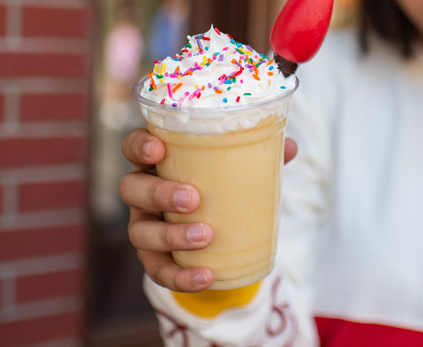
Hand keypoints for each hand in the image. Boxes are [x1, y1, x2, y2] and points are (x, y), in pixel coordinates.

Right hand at [119, 129, 297, 291]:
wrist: (219, 229)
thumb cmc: (221, 184)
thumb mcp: (238, 167)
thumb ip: (260, 155)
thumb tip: (290, 146)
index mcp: (159, 162)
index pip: (134, 147)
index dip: (139, 146)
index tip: (158, 149)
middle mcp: (143, 192)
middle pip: (132, 189)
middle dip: (159, 193)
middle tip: (193, 198)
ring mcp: (144, 225)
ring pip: (139, 232)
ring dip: (170, 235)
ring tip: (205, 235)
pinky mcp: (154, 258)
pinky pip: (158, 271)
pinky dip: (180, 276)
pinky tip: (205, 276)